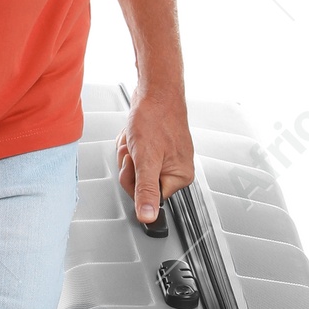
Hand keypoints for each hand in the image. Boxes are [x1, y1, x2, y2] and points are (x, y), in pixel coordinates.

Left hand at [116, 85, 194, 224]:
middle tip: (135, 149)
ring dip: (128, 152)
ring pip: (134, 168)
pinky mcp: (156, 147)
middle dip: (130, 164)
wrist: (155, 90)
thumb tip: (148, 217)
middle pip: (139, 184)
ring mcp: (165, 157)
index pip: (148, 197)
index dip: (135, 180)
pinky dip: (130, 144)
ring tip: (136, 138)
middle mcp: (176, 169)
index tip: (137, 163)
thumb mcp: (146, 159)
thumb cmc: (155, 118)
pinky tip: (135, 134)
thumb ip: (146, 190)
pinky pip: (135, 155)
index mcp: (180, 177)